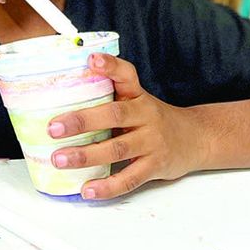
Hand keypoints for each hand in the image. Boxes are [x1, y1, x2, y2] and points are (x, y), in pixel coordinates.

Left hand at [47, 52, 208, 198]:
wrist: (197, 138)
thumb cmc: (154, 120)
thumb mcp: (137, 101)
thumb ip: (110, 97)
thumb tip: (62, 98)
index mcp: (138, 96)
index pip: (127, 75)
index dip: (110, 66)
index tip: (92, 60)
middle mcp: (146, 116)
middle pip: (114, 115)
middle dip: (82, 121)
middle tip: (53, 128)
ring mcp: (152, 142)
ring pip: (118, 149)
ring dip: (86, 156)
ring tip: (60, 159)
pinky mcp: (155, 166)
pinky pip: (129, 178)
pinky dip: (107, 186)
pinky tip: (87, 189)